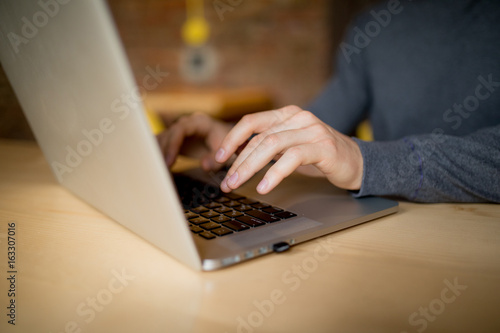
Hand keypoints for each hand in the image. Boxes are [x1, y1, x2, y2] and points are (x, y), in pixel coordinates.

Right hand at [157, 112, 231, 170]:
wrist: (222, 137)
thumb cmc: (224, 141)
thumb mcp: (225, 150)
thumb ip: (215, 159)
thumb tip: (204, 167)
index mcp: (199, 122)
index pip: (180, 130)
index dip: (173, 145)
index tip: (169, 161)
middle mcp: (186, 123)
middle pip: (168, 135)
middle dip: (162, 152)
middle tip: (160, 170)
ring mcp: (178, 130)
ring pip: (162, 139)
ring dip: (158, 155)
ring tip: (158, 172)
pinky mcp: (174, 138)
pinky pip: (162, 145)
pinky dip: (158, 156)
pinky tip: (156, 169)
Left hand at [214, 105, 363, 193]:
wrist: (355, 162)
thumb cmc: (318, 156)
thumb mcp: (289, 148)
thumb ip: (266, 148)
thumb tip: (234, 159)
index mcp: (286, 115)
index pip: (252, 122)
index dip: (231, 139)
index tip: (217, 158)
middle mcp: (298, 117)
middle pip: (259, 137)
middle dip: (238, 161)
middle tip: (226, 181)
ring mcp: (312, 130)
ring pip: (272, 145)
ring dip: (250, 167)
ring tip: (238, 184)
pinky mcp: (323, 147)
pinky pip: (293, 158)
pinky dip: (275, 173)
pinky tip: (264, 187)